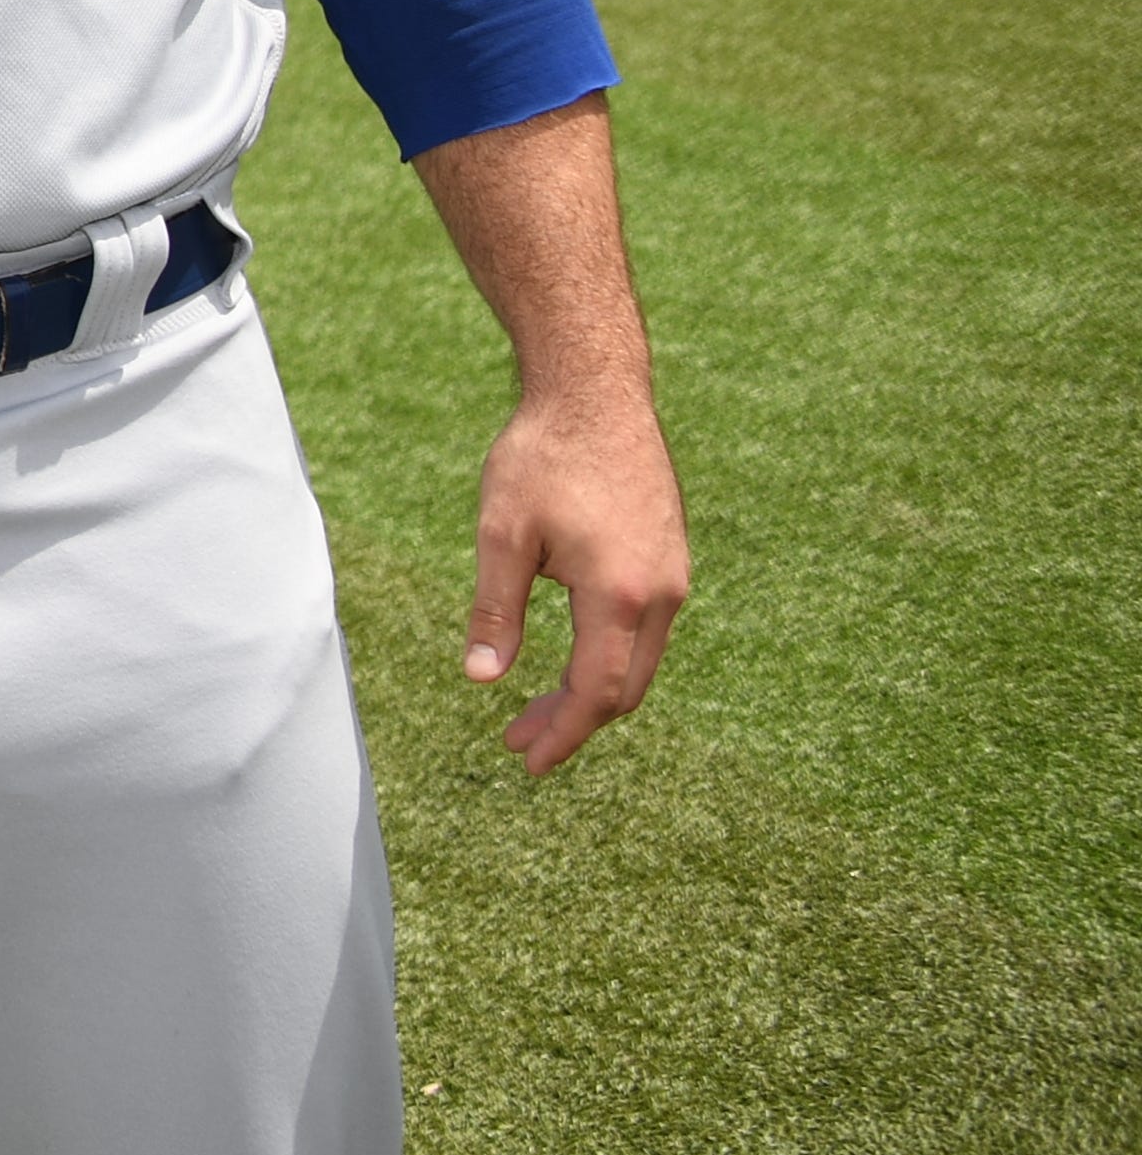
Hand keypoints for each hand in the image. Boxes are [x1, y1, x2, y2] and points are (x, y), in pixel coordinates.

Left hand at [464, 378, 686, 769]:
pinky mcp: (669, 560)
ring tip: (534, 707)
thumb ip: (495, 611)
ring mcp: (672, 577)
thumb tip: (482, 679)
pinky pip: (644, 631)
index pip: (596, 691)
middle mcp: (660, 594)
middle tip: (517, 741)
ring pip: (637, 661)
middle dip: (572, 721)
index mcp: (620, 594)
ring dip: (589, 690)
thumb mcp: (502, 533)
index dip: (563, 733)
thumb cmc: (543, 457)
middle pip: (623, 686)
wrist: (596, 394)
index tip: (527, 760)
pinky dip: (607, 656)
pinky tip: (568, 658)